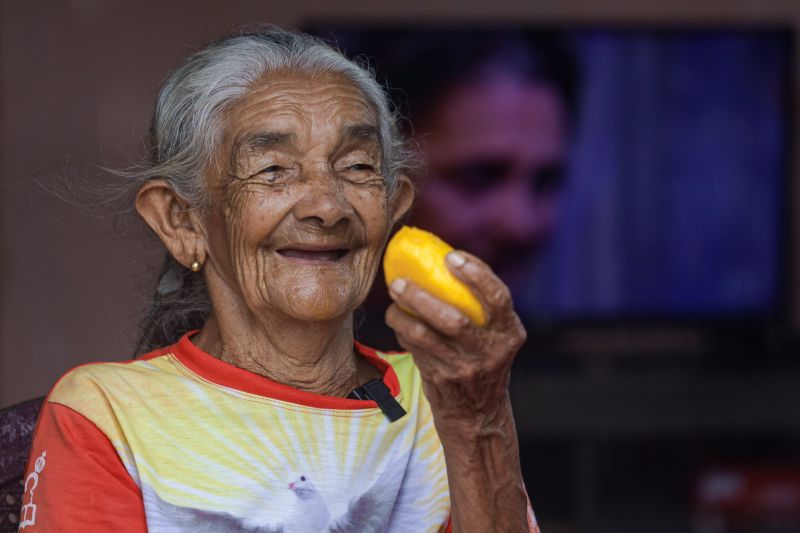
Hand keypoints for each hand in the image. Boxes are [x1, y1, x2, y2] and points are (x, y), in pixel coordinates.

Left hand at [385, 250, 526, 429]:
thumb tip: (442, 258)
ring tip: (393, 297)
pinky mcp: (441, 379)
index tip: (451, 256)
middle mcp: (490, 352)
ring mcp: (464, 368)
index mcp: (509, 333)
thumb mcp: (496, 335)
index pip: (499, 298)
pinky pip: (415, 348)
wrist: (478, 412)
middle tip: (399, 281)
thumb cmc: (484, 357)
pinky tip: (398, 320)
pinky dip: (403, 330)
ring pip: (425, 336)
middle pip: (453, 320)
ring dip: (403, 315)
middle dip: (422, 297)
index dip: (476, 274)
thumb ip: (481, 306)